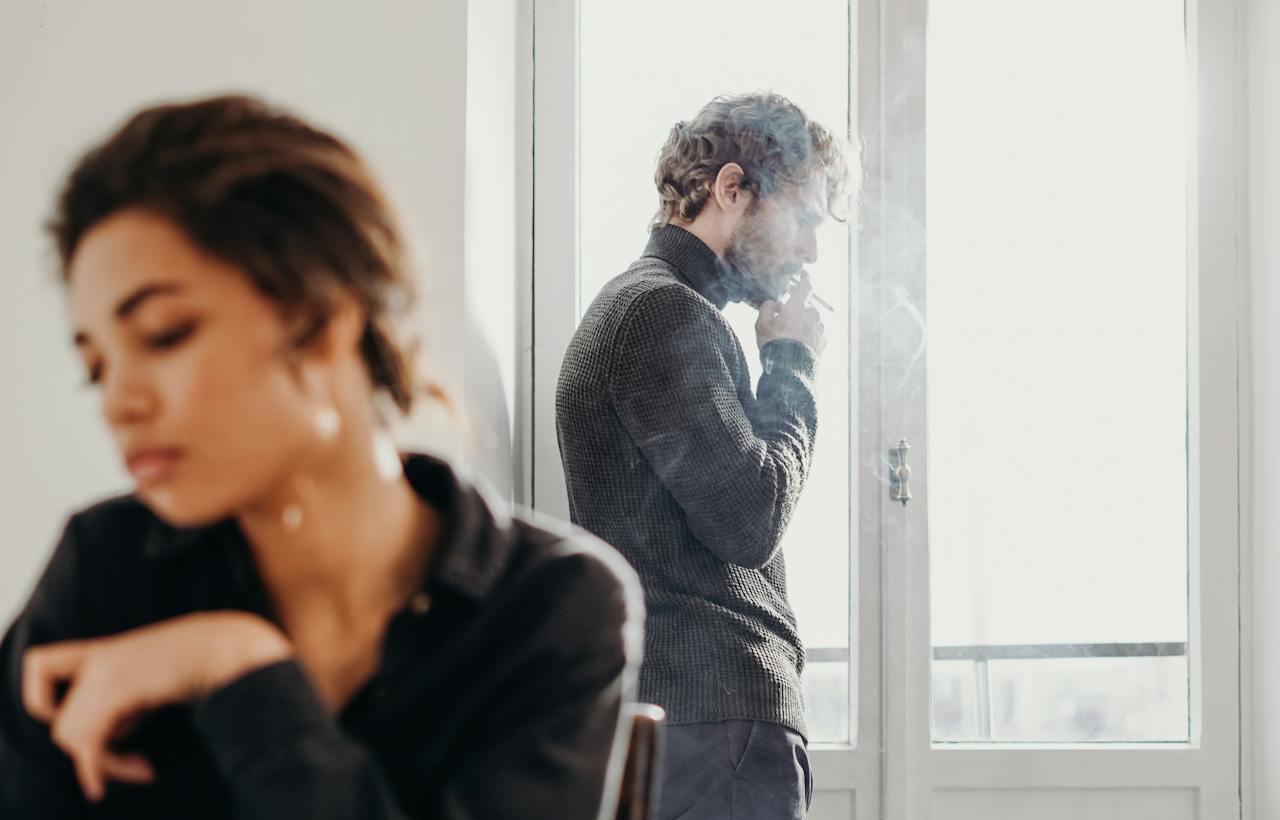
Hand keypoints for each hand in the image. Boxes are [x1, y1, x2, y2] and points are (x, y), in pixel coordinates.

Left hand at [23, 611, 290, 801]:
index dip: (46, 700)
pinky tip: (145, 771)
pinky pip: (88, 740)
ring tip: (144, 766)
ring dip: (105, 763)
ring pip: (70, 735)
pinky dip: (103, 767)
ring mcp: (107, 669)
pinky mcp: (119, 685)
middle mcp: (102, 656)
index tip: (93, 722)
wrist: (237, 645)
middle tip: (135, 763)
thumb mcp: (163, 677)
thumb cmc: (214, 660)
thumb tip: (124, 723)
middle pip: (61, 720)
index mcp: (109, 650)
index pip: (40, 665)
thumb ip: (137, 695)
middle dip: (91, 751)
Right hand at [756, 272, 826, 356]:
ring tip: (790, 339)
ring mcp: (820, 329)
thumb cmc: (773, 344)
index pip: (806, 285)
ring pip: (812, 321)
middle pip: (806, 307)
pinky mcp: (824, 343)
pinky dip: (809, 336)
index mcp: (798, 306)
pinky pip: (816, 334)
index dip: (805, 278)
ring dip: (803, 325)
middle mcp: (813, 315)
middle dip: (797, 311)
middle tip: (783, 323)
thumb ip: (767, 308)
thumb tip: (775, 304)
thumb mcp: (761, 324)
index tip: (804, 274)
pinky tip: (798, 346)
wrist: (789, 371)